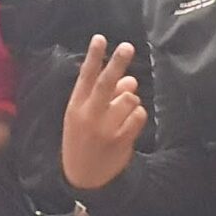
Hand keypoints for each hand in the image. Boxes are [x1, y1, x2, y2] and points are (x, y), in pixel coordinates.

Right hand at [62, 35, 147, 189]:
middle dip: (117, 63)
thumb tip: (130, 79)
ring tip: (123, 110)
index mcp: (76, 106)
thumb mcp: (83, 116)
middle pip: (106, 84)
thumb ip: (104, 96)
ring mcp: (105, 128)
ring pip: (128, 98)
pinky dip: (138, 115)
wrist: (83, 177)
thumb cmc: (83, 139)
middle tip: (127, 46)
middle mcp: (89, 115)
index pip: (85, 77)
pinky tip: (129, 123)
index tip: (100, 38)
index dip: (93, 56)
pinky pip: (139, 115)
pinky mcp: (121, 140)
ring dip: (131, 99)